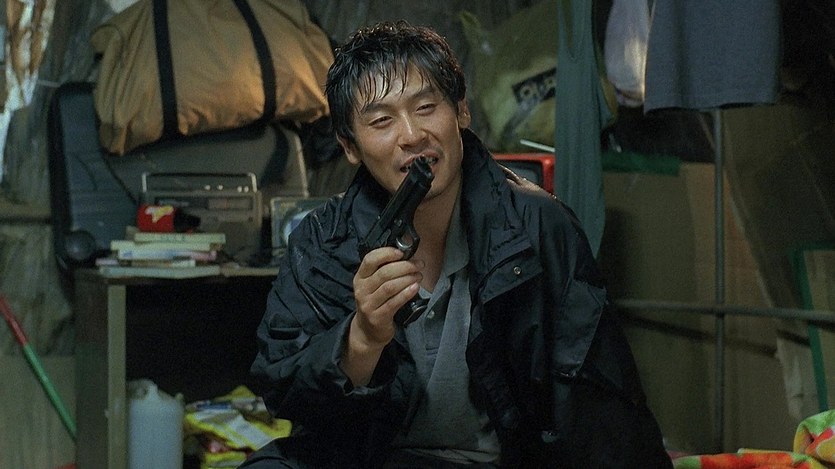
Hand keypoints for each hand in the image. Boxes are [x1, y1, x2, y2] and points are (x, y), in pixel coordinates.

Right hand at [340, 247, 421, 385]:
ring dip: (408, 279)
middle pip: (384, 273)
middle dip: (405, 266)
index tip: (402, 252)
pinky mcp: (377, 317)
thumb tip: (407, 256)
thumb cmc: (375, 303)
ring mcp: (368, 304)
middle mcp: (361, 290)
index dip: (386, 253)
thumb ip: (384, 271)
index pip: (370, 259)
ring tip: (419, 276)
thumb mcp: (373, 285)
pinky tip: (415, 288)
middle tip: (418, 265)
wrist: (367, 331)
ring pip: (390, 287)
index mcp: (360, 277)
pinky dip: (406, 293)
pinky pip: (394, 302)